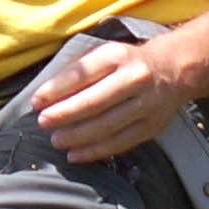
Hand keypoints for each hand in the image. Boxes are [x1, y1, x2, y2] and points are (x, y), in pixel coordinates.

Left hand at [33, 38, 193, 163]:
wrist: (172, 69)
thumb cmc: (124, 62)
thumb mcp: (102, 54)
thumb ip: (76, 71)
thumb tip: (45, 96)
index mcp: (116, 56)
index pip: (81, 74)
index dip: (55, 90)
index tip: (36, 102)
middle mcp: (134, 78)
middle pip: (94, 102)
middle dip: (64, 115)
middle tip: (43, 123)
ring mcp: (146, 104)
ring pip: (107, 125)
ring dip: (77, 136)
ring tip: (56, 140)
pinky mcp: (152, 126)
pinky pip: (120, 142)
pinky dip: (96, 151)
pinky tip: (76, 154)